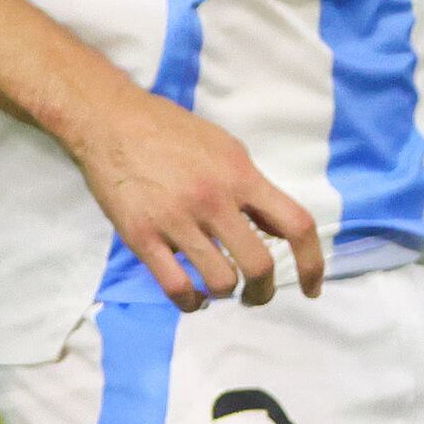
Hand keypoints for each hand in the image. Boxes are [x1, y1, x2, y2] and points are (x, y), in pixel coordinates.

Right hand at [67, 93, 324, 309]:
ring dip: (227, 294)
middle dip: (264, 291)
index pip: (295, 225)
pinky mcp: (141, 237)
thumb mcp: (228, 150)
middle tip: (256, 294)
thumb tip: (278, 229)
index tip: (312, 287)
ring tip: (221, 289)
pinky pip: (175, 286)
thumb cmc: (173, 131)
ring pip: (220, 281)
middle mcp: (214, 201)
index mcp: (241, 177)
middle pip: (259, 265)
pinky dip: (190, 302)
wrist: (111, 121)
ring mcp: (176, 221)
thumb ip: (254, 190)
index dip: (312, 263)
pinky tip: (193, 297)